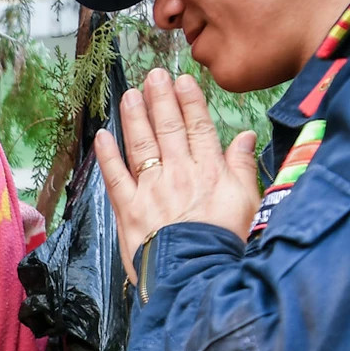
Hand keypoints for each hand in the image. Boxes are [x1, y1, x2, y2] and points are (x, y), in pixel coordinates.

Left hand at [94, 68, 260, 281]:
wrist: (198, 274)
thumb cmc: (224, 242)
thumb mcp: (246, 202)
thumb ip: (243, 167)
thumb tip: (245, 137)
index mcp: (209, 171)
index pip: (198, 127)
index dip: (189, 102)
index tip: (182, 81)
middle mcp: (179, 173)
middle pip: (168, 129)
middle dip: (160, 99)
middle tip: (153, 76)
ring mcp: (151, 190)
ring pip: (141, 145)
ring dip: (134, 117)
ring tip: (129, 95)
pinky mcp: (128, 209)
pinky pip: (115, 176)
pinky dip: (108, 154)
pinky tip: (103, 135)